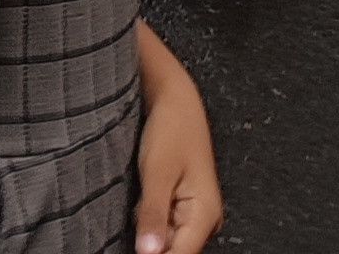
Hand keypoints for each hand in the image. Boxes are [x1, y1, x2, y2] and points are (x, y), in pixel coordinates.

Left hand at [133, 55, 222, 253]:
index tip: (133, 247)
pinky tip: (139, 209)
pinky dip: (148, 223)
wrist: (176, 100)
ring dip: (147, 234)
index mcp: (205, 214)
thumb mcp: (157, 173)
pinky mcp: (182, 207)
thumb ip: (152, 215)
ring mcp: (194, 214)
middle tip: (134, 219)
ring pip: (167, 241)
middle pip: (174, 251)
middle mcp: (205, 219)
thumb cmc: (171, 129)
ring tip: (137, 209)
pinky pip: (164, 228)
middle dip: (149, 244)